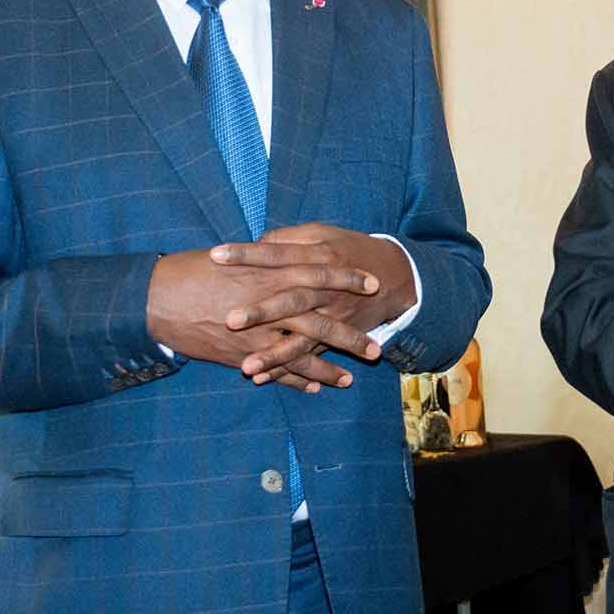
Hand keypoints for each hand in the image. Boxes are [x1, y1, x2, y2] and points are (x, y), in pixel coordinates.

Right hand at [147, 247, 379, 391]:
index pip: (319, 273)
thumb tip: (283, 249)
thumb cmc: (194, 271)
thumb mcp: (235, 256)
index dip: (347, 279)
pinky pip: (277, 370)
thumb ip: (265, 257)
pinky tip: (316, 388)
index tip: (373, 282)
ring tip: (352, 378)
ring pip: (303, 352)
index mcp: (270, 270)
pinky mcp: (243, 354)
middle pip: (320, 319)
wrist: (157, 297)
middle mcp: (270, 301)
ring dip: (329, 367)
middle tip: (376, 347)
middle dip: (350, 334)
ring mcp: (258, 332)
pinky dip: (297, 380)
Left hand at [209, 223, 416, 381]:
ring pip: (303, 337)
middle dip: (262, 312)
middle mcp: (325, 287)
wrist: (397, 276)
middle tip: (229, 321)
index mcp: (318, 255)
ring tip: (246, 368)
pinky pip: (311, 355)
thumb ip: (290, 238)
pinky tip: (263, 379)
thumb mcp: (324, 234)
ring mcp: (332, 315)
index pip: (278, 254)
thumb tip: (258, 242)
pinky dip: (289, 369)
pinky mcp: (337, 335)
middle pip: (291, 299)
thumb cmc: (351, 249)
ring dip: (275, 354)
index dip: (248, 254)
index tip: (217, 255)